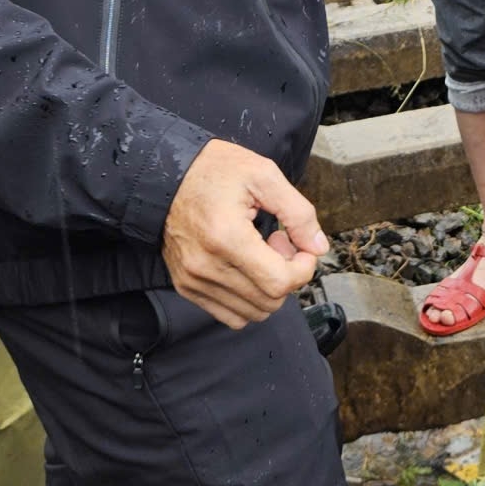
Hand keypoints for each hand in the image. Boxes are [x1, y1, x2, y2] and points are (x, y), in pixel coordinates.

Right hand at [162, 139, 328, 329]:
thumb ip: (298, 213)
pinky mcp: (186, 287)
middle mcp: (206, 267)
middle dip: (288, 275)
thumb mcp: (264, 175)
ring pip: (252, 313)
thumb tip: (318, 247)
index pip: (279, 282)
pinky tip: (245, 267)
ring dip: (268, 288)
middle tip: (279, 242)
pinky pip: (230, 316)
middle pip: (269, 301)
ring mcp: (194, 281)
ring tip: (260, 253)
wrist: (165, 175)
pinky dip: (248, 299)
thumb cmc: (214, 170)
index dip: (303, 268)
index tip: (301, 246)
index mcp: (227, 237)